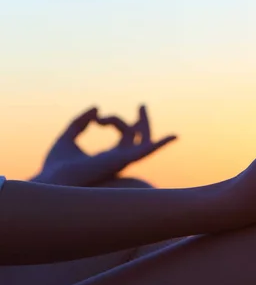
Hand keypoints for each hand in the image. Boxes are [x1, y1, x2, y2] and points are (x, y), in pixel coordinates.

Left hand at [33, 105, 176, 186]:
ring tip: (140, 106)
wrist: (53, 180)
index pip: (122, 136)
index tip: (96, 117)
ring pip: (141, 140)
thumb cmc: (56, 166)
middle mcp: (119, 160)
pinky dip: (161, 144)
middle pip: (137, 138)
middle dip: (139, 121)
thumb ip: (79, 122)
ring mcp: (122, 161)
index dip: (113, 121)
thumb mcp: (68, 137)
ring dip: (142, 123)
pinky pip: (146, 151)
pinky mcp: (122, 160)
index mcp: (108, 157)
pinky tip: (174, 136)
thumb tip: (96, 108)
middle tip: (141, 104)